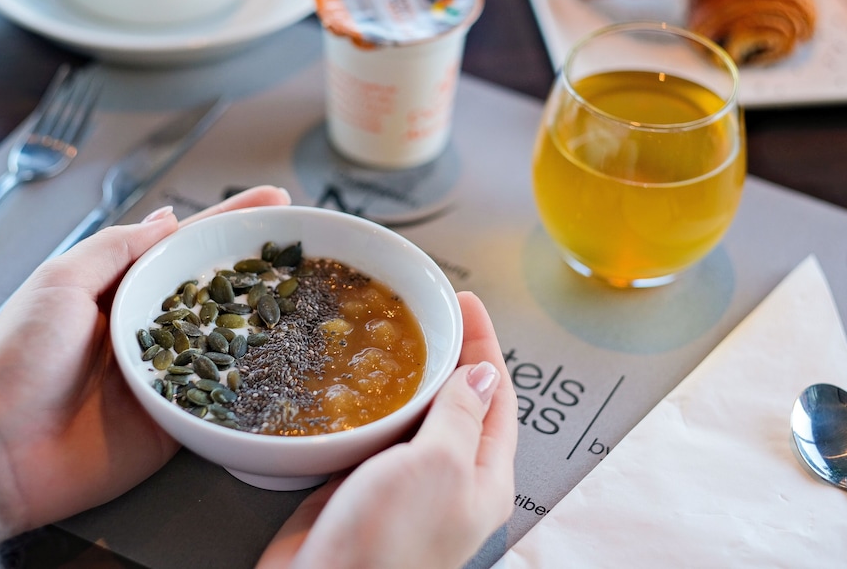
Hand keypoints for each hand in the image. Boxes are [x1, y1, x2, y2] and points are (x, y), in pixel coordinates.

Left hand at [0, 186, 291, 541]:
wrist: (6, 450)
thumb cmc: (21, 361)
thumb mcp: (60, 283)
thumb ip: (115, 249)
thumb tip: (167, 218)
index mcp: (123, 289)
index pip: (187, 245)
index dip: (231, 220)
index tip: (275, 200)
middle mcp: (152, 327)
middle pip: (219, 287)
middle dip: (262, 264)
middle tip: (311, 245)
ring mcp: (170, 373)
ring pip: (232, 338)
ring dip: (271, 316)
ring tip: (317, 292)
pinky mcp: (179, 419)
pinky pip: (225, 395)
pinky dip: (257, 379)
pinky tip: (293, 361)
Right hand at [257, 291, 517, 568]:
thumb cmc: (391, 544)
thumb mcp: (441, 466)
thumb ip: (462, 417)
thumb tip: (482, 375)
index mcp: (484, 477)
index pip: (496, 397)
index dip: (483, 345)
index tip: (466, 303)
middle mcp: (448, 478)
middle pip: (456, 401)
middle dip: (445, 353)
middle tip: (424, 309)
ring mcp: (403, 482)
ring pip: (411, 415)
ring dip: (403, 375)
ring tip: (387, 333)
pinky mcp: (360, 484)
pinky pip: (371, 434)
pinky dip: (365, 402)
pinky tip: (350, 379)